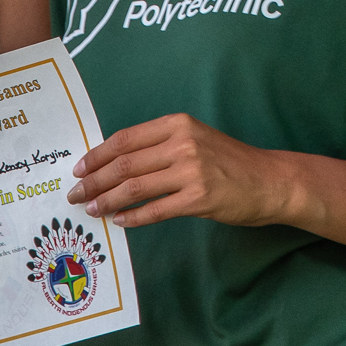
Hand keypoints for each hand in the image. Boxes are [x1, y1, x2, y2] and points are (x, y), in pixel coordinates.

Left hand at [67, 113, 292, 228]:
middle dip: (93, 181)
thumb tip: (115, 163)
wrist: (270, 180)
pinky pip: (155, 210)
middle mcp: (182, 142)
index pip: (125, 138)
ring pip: (134, 187)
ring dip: (107, 200)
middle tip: (75, 194)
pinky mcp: (199, 198)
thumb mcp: (195, 139)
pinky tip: (120, 221)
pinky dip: (133, 217)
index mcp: (177, 123)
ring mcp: (191, 170)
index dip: (97, 155)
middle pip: (124, 163)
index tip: (78, 169)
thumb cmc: (229, 161)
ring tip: (92, 209)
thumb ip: (160, 146)